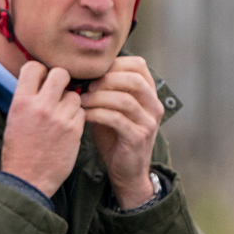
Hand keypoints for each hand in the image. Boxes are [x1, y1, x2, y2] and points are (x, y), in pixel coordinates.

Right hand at [0, 62, 85, 197]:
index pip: (34, 67)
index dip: (40, 71)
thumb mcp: (14, 119)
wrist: (27, 179)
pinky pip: (81, 112)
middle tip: (58, 91)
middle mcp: (41, 106)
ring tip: (61, 114)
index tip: (42, 79)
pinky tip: (67, 127)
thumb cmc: (18, 150)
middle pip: (61, 73)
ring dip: (70, 101)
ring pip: (74, 94)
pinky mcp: (74, 130)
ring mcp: (60, 118)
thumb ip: (27, 98)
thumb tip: (41, 81)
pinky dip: (76, 117)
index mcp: (21, 102)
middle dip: (61, 80)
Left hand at [80, 56, 164, 207]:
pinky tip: (83, 115)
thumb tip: (80, 71)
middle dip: (106, 79)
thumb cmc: (114, 136)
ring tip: (81, 100)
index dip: (114, 64)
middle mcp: (154, 105)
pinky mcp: (138, 137)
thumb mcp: (111, 108)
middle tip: (86, 86)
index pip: (138, 65)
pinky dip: (97, 113)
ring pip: (125, 99)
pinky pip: (116, 119)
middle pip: (134, 79)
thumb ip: (104, 90)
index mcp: (149, 93)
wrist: (126, 170)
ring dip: (98, 97)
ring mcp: (148, 122)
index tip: (93, 72)